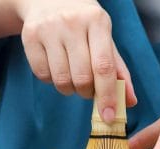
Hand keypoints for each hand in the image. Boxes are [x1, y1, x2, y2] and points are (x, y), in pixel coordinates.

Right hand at [16, 0, 137, 121]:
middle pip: (81, 77)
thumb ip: (118, 70)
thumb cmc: (84, 23)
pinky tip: (56, 66)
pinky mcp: (29, 36)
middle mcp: (72, 23)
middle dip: (87, 92)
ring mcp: (48, 29)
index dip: (107, 95)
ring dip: (69, 89)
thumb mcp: (105, 38)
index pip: (103, 66)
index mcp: (97, 21)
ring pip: (61, 80)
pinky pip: (42, 75)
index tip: (109, 116)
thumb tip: (129, 102)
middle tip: (88, 87)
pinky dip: (51, 80)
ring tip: (72, 76)